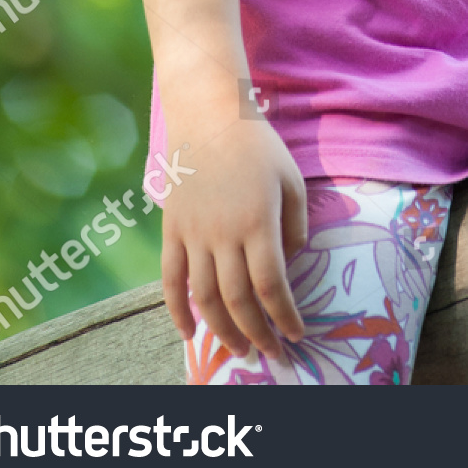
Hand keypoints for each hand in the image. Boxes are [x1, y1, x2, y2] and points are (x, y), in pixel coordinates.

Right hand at [160, 113, 308, 360]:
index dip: (285, 316)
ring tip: (238, 349)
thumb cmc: (257, 144)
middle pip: (238, 300)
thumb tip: (288, 265)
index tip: (297, 334)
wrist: (208, 114)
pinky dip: (176, 311)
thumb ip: (294, 227)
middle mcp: (223, 235)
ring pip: (204, 298)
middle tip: (271, 353)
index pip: (272, 286)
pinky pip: (170, 279)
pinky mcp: (171, 229)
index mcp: (258, 223)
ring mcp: (193, 233)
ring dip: (222, 330)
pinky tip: (190, 334)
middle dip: (257, 334)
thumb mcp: (292, 179)